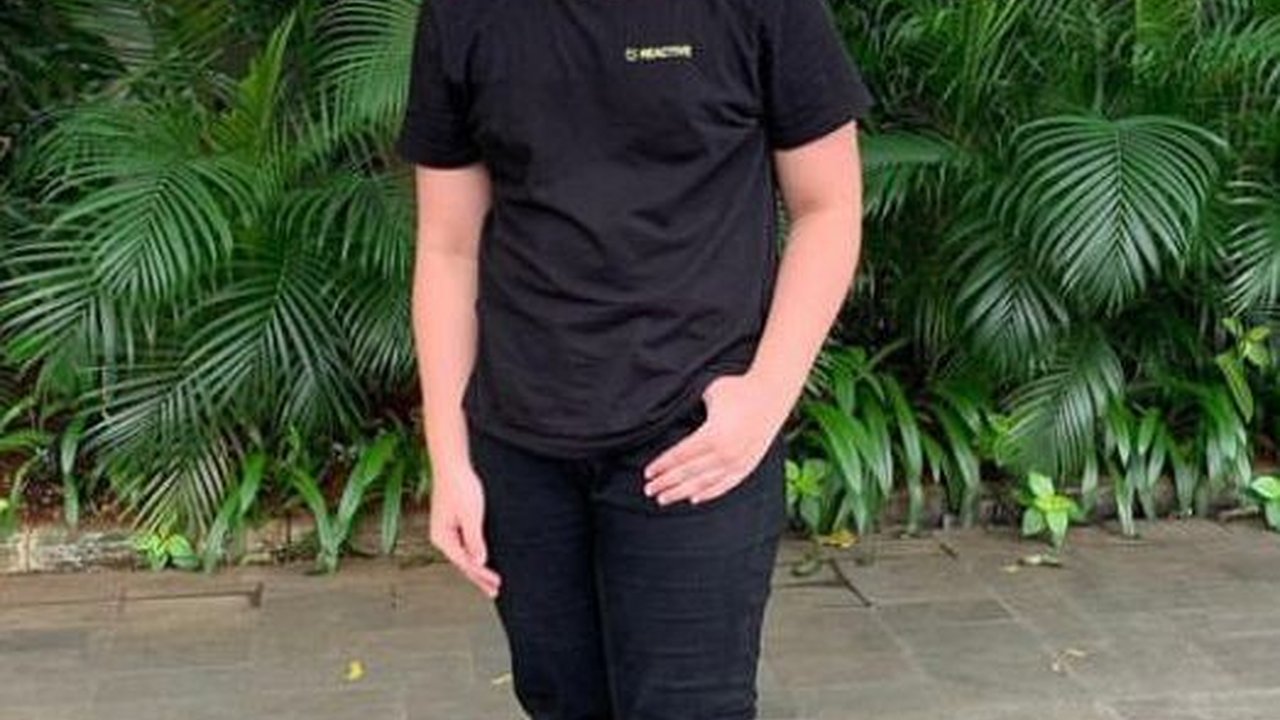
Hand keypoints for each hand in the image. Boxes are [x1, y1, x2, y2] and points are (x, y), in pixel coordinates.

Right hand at [428, 463, 501, 598]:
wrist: (452, 465)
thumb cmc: (460, 487)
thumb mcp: (471, 515)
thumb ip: (474, 540)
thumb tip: (478, 563)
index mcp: (442, 537)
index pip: (465, 563)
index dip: (481, 575)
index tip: (496, 584)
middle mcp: (441, 537)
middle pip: (462, 563)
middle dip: (478, 578)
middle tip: (494, 591)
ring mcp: (445, 530)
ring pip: (462, 555)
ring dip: (476, 569)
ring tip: (489, 582)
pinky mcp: (451, 523)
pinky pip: (463, 545)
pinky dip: (473, 555)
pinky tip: (480, 560)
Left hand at [641, 371, 785, 505]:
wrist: (773, 393)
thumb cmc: (738, 388)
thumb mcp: (709, 392)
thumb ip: (690, 406)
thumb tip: (667, 411)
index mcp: (712, 434)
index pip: (680, 456)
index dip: (662, 465)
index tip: (648, 473)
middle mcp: (725, 452)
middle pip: (688, 473)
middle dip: (666, 483)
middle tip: (648, 490)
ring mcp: (738, 461)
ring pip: (704, 483)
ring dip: (682, 492)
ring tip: (664, 498)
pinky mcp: (748, 465)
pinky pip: (725, 484)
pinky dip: (709, 493)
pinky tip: (694, 499)